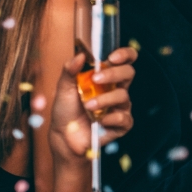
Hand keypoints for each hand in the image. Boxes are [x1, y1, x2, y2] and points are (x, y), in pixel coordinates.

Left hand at [50, 47, 136, 161]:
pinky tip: (100, 121)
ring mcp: (120, 106)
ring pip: (123, 96)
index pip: (124, 60)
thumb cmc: (65, 111)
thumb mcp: (63, 88)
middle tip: (96, 78)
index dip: (125, 54)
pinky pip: (124, 118)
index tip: (112, 57)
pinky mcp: (121, 124)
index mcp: (106, 77)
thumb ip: (70, 70)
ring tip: (88, 106)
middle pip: (128, 72)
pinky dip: (111, 118)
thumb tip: (80, 55)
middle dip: (114, 73)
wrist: (63, 137)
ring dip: (104, 99)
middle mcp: (116, 89)